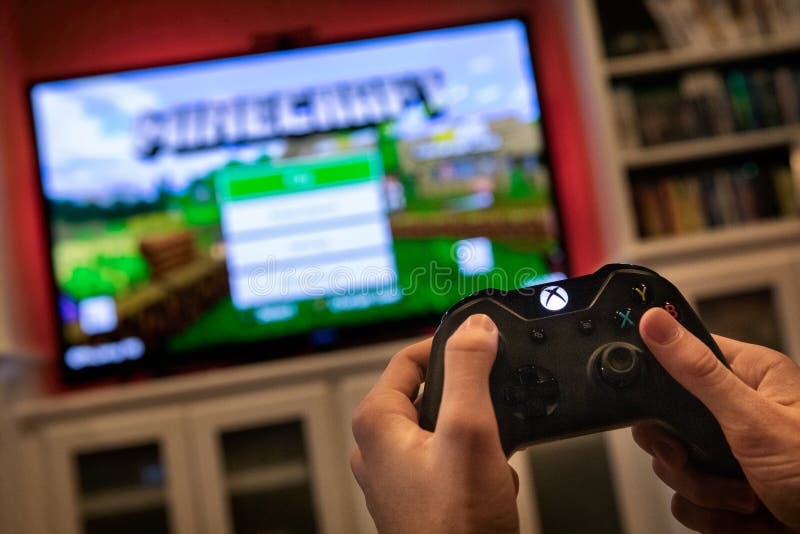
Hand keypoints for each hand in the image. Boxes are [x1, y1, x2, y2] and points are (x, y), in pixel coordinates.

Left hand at [350, 314, 518, 532]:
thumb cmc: (455, 524)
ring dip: (476, 431)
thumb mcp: (469, 431)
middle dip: (468, 398)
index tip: (478, 341)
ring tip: (493, 452)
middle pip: (430, 392)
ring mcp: (397, 474)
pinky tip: (493, 477)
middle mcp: (379, 447)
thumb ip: (470, 371)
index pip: (408, 359)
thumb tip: (474, 328)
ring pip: (444, 427)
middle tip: (494, 406)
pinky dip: (474, 458)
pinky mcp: (419, 495)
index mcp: (377, 423)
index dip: (446, 345)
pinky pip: (449, 457)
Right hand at [633, 307, 799, 532]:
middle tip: (697, 463)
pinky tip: (748, 518)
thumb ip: (698, 372)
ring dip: (705, 494)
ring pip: (675, 467)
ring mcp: (732, 454)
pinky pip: (689, 501)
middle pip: (668, 423)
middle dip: (682, 457)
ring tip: (746, 500)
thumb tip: (655, 321)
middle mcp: (738, 412)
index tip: (659, 415)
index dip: (660, 387)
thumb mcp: (754, 420)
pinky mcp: (729, 490)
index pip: (680, 360)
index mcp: (749, 376)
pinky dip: (713, 517)